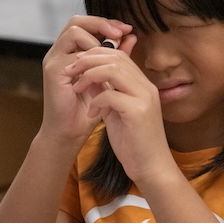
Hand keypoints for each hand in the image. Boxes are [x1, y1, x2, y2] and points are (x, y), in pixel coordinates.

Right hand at [40, 16, 132, 143]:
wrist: (70, 132)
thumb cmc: (87, 109)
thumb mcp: (106, 79)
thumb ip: (116, 57)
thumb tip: (131, 37)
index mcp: (71, 51)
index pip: (86, 25)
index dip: (106, 23)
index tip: (126, 29)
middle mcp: (60, 52)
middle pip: (77, 21)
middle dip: (102, 24)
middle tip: (121, 32)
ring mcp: (54, 59)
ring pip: (74, 32)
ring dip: (96, 38)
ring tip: (112, 50)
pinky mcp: (53, 71)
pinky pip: (72, 54)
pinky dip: (90, 57)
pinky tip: (103, 66)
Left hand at [65, 42, 175, 184]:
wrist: (151, 168)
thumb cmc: (134, 143)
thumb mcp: (117, 112)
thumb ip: (107, 92)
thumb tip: (89, 76)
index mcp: (142, 85)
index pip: (119, 55)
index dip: (96, 54)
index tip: (77, 62)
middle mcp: (146, 87)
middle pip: (116, 58)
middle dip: (89, 60)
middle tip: (71, 69)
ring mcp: (144, 98)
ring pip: (114, 70)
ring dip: (90, 75)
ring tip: (77, 86)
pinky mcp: (138, 112)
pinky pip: (111, 95)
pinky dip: (96, 100)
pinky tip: (91, 113)